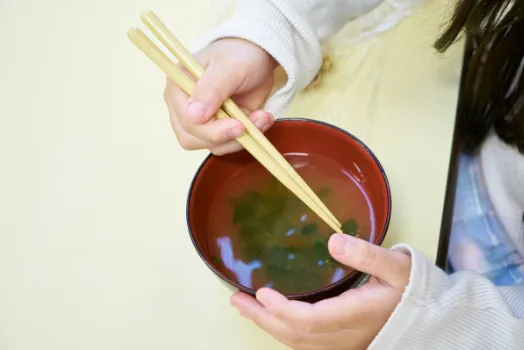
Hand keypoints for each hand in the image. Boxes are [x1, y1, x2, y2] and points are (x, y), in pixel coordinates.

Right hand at [164, 38, 277, 154]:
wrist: (258, 57)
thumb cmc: (239, 55)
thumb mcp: (229, 67)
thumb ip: (211, 89)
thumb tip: (193, 116)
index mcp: (178, 87)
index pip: (185, 120)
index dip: (210, 129)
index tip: (238, 125)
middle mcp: (183, 107)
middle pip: (193, 139)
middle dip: (225, 137)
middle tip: (249, 125)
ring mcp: (200, 121)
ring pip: (211, 146)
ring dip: (239, 138)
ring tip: (262, 117)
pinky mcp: (218, 129)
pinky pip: (227, 144)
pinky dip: (247, 138)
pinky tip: (261, 119)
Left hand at [230, 233, 411, 349]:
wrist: (429, 318)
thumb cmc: (413, 289)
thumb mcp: (396, 266)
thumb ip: (366, 255)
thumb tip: (334, 241)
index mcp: (355, 316)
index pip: (310, 321)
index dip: (282, 310)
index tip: (261, 293)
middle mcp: (345, 336)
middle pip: (296, 335)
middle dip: (263, 318)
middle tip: (236, 301)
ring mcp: (343, 344)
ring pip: (299, 344)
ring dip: (269, 326)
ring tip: (245, 308)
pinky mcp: (343, 344)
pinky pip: (306, 345)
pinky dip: (284, 331)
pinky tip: (272, 318)